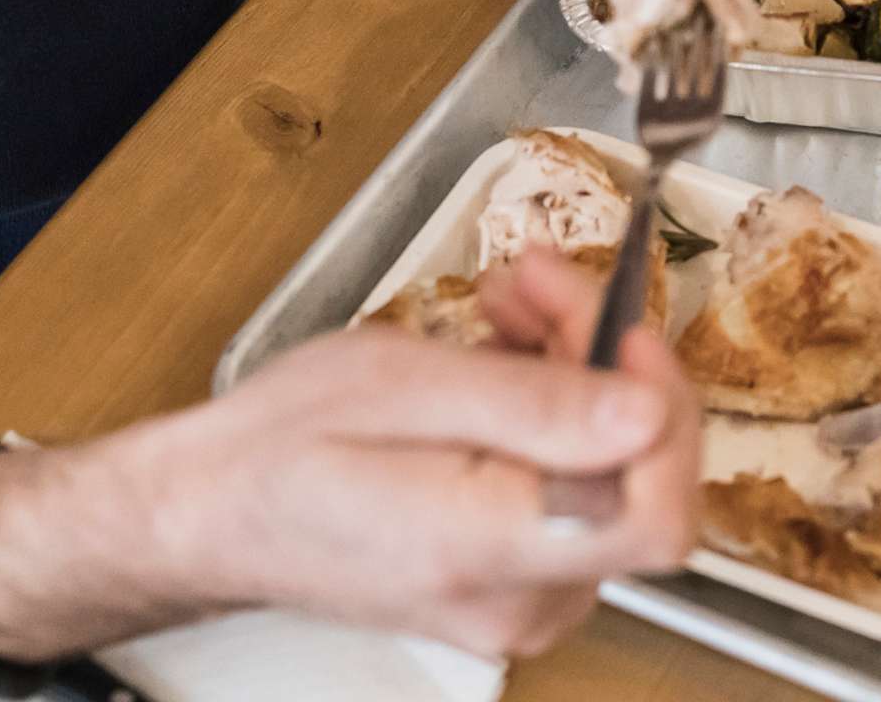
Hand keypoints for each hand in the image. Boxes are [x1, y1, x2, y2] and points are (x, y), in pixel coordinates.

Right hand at [107, 252, 699, 658]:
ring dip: (578, 368)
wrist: (215, 508)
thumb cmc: (283, 446)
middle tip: (541, 282)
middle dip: (607, 358)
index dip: (665, 410)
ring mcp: (523, 597)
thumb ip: (531, 404)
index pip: (656, 515)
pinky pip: (578, 483)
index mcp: (489, 548)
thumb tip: (642, 411)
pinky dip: (557, 406)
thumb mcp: (400, 385)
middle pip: (641, 475)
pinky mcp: (518, 578)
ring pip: (612, 468)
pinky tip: (506, 356)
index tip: (621, 330)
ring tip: (509, 304)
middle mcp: (521, 596)